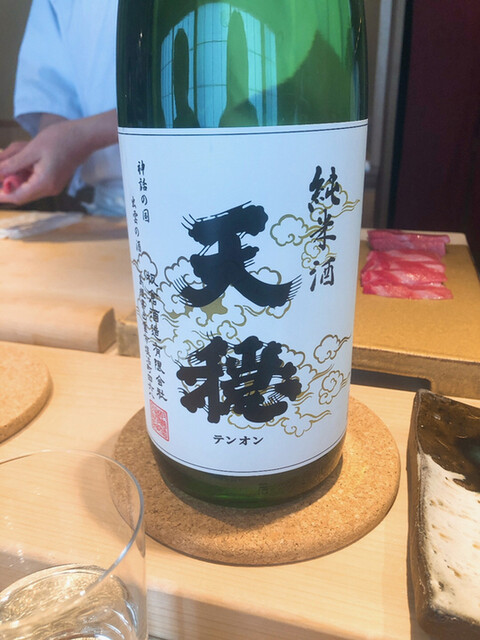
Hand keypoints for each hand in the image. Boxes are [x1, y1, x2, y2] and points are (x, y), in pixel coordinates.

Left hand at [0, 110, 117, 205]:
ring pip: (26, 187)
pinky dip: (23, 173)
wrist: (83, 137)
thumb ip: (12, 164)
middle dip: (6, 183)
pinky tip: (20, 160)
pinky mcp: (54, 180)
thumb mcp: (32, 150)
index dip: (1, 194)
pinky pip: (34, 181)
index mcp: (44, 184)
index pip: (17, 197)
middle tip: (0, 165)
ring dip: (14, 176)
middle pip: (21, 193)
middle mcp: (49, 189)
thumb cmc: (60, 139)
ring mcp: (52, 186)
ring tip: (7, 159)